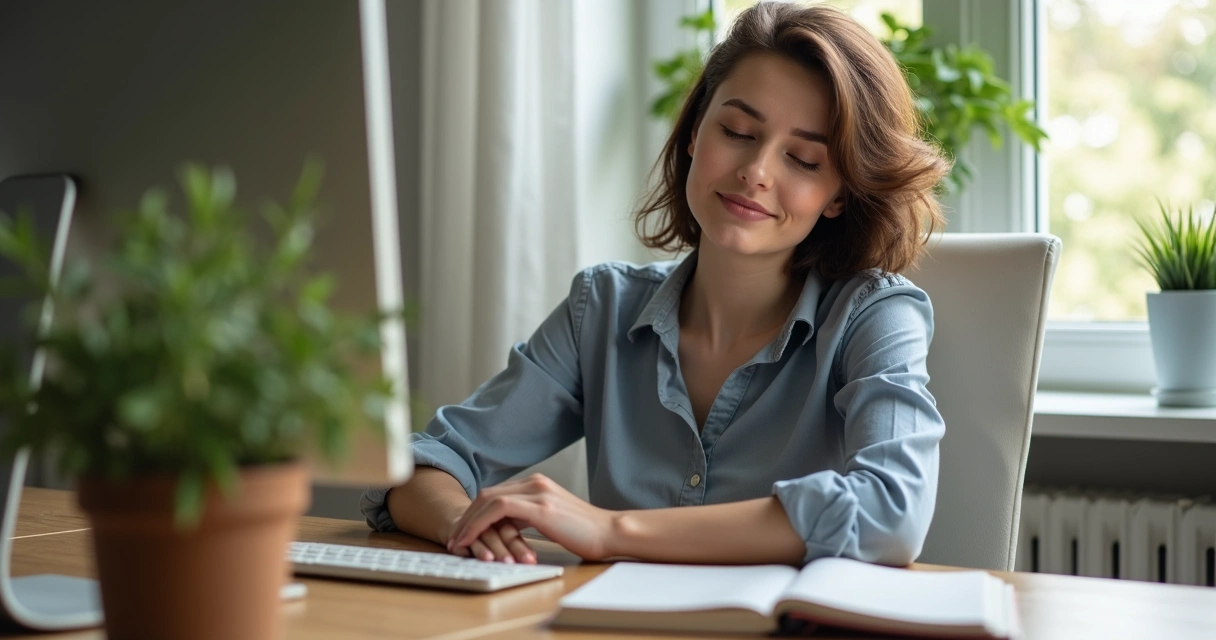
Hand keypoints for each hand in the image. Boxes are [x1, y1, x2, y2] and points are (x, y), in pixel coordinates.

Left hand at [447, 474, 617, 561]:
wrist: (611, 533)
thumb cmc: (586, 533)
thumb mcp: (552, 521)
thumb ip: (530, 518)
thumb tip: (507, 530)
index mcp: (538, 484)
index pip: (496, 493)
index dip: (475, 512)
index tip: (464, 532)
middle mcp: (535, 483)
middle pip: (487, 494)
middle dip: (466, 517)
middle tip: (454, 538)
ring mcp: (538, 492)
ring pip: (488, 500)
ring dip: (468, 522)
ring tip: (457, 542)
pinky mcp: (540, 507)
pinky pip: (498, 510)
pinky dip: (479, 524)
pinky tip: (470, 539)